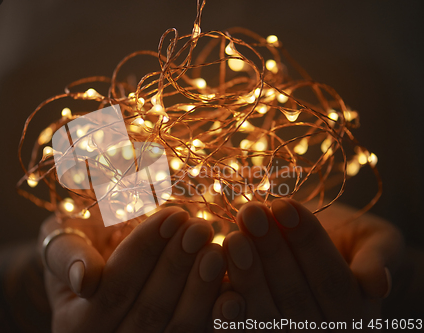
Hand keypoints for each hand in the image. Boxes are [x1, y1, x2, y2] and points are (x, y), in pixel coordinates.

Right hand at [39, 207, 230, 332]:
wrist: (97, 266)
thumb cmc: (81, 244)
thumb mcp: (62, 241)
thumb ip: (68, 257)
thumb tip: (86, 278)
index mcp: (76, 323)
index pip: (114, 287)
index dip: (144, 250)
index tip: (173, 214)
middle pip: (148, 311)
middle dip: (176, 266)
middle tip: (201, 228)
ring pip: (176, 328)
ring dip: (201, 289)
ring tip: (216, 251)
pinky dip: (219, 317)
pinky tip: (235, 293)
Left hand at [222, 199, 403, 329]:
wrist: (323, 253)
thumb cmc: (351, 242)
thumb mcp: (376, 242)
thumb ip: (377, 259)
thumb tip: (377, 284)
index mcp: (354, 314)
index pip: (331, 279)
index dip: (307, 241)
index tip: (283, 204)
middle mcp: (320, 332)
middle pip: (294, 295)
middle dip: (270, 249)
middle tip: (249, 212)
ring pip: (264, 312)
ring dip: (245, 272)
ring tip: (232, 235)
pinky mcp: (256, 329)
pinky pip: (240, 321)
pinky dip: (225, 300)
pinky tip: (212, 268)